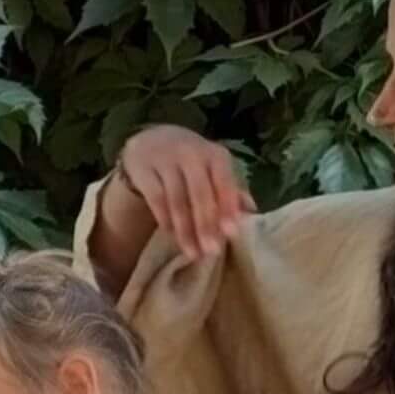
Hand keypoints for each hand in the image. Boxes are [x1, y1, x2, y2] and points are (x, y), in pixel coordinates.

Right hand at [113, 126, 256, 263]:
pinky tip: (171, 236)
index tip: (231, 233)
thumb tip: (250, 212)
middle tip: (211, 251)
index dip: (228, 207)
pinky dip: (165, 220)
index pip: (224, 182)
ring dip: (185, 230)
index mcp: (215, 155)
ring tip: (192, 253)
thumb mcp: (213, 169)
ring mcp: (165, 160)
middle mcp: (191, 153)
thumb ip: (230, 190)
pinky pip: (156, 200)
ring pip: (177, 201)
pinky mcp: (144, 169)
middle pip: (200, 194)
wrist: (152, 141)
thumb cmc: (191, 162)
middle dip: (206, 225)